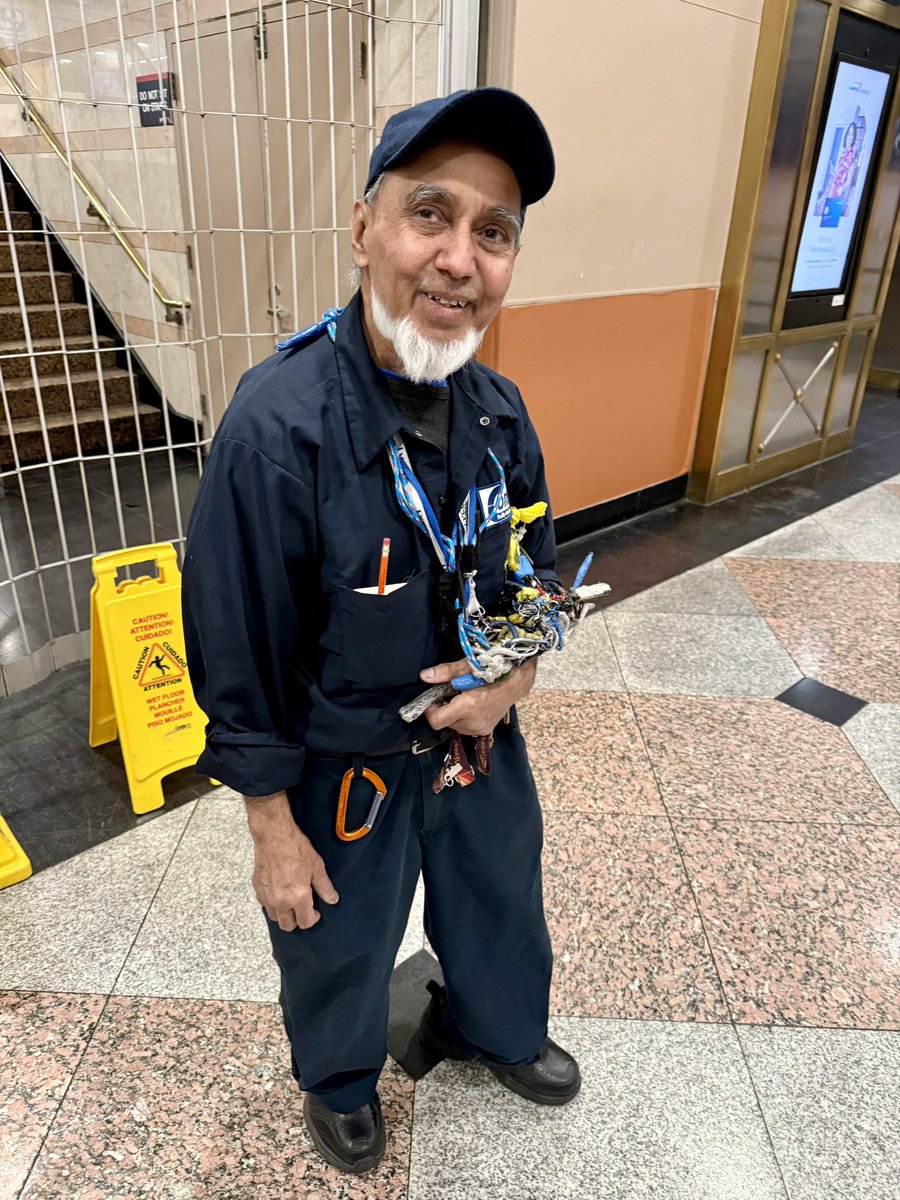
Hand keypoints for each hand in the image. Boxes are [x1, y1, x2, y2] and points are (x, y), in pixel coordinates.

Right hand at [244, 792, 338, 930]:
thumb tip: (332, 899)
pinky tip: (279, 892)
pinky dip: (272, 903)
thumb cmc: (295, 847)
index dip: (314, 919)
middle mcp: (280, 901)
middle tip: (304, 909)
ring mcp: (267, 896)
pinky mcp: (258, 888)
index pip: (306, 922)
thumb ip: (324, 886)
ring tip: (291, 901)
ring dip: (283, 914)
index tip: (316, 911)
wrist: (273, 834)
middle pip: (287, 926)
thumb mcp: (317, 865)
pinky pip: (265, 904)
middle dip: (297, 921)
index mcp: (298, 897)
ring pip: (274, 917)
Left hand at [420, 657, 536, 735]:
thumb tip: (425, 676)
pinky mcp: (485, 730)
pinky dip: (463, 719)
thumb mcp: (467, 667)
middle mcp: (473, 722)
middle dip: (443, 710)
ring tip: (463, 700)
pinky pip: (465, 728)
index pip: (436, 721)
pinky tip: (471, 707)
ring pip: (454, 726)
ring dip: (453, 715)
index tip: (433, 700)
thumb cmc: (492, 671)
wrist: (516, 682)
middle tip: (450, 695)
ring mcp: (480, 728)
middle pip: (445, 723)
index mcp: (467, 707)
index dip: (430, 711)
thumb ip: (445, 673)